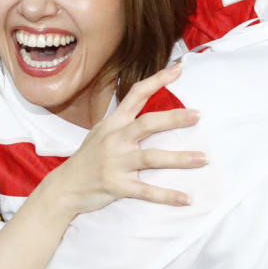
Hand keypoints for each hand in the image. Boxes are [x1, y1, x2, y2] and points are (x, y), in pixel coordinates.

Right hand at [44, 63, 203, 216]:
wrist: (64, 187)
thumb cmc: (88, 158)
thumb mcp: (101, 132)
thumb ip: (123, 121)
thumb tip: (146, 107)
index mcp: (114, 122)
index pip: (137, 94)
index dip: (158, 80)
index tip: (179, 70)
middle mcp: (115, 139)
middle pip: (148, 123)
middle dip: (174, 118)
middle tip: (198, 115)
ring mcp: (116, 163)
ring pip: (152, 158)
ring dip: (179, 159)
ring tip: (203, 158)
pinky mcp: (117, 186)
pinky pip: (147, 191)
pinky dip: (167, 195)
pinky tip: (186, 198)